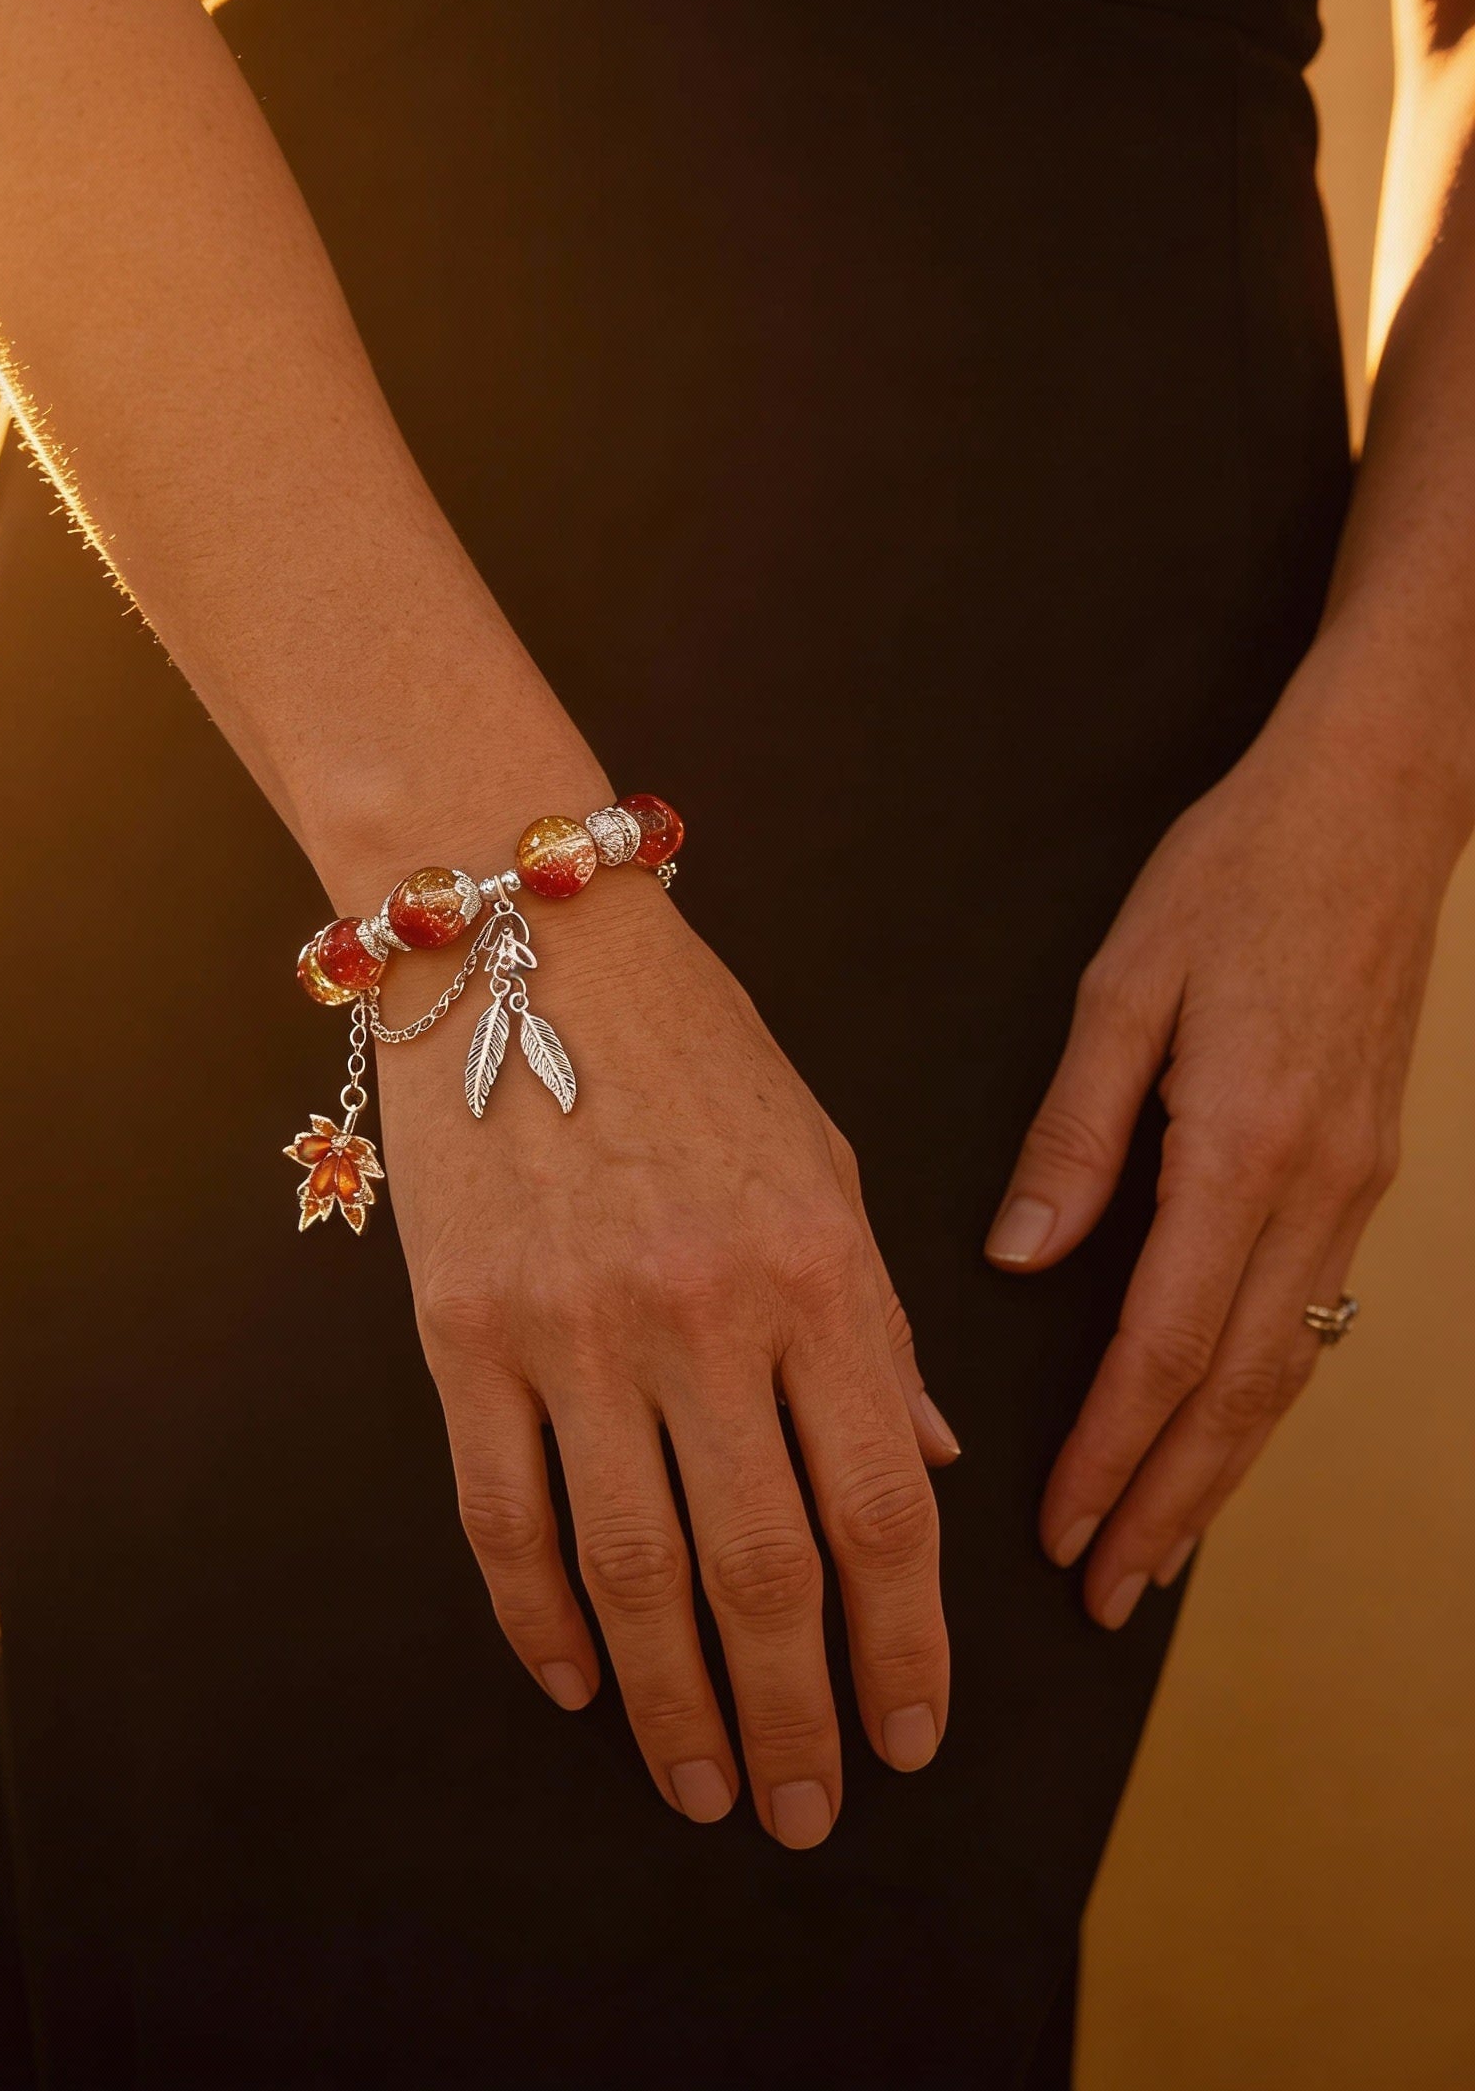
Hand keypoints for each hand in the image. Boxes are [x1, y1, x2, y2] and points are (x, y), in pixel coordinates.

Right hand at [374, 877, 957, 1846]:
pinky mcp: (462, 1335)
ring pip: (633, 1573)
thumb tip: (927, 1464)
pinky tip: (576, 1682)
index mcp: (820, 1274)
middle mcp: (703, 1318)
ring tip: (705, 1786)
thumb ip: (876, 1328)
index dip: (904, 1645)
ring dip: (671, 1703)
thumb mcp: (826, 1167)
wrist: (523, 946)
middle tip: (808, 1809)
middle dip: (795, 1715)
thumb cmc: (696, 1049)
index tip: (911, 1733)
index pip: (883, 1508)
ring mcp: (571, 1333)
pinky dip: (539, 1618)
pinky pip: (502, 1516)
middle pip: (761, 1572)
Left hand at [985, 681, 1461, 1625]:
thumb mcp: (1123, 989)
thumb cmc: (1238, 876)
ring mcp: (1355, 1185)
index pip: (1166, 1347)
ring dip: (1223, 1468)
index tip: (1060, 1532)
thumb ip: (1073, 1138)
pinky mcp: (1366, 1166)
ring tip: (1162, 1547)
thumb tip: (1020, 1261)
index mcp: (1241, 1149)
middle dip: (1171, 1503)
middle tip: (1109, 1592)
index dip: (1111, 1453)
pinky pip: (1311, 1314)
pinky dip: (1264, 1393)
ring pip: (1287, 1367)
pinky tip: (1225, 1427)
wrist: (1376, 804)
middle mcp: (1313, 1189)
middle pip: (1240, 1392)